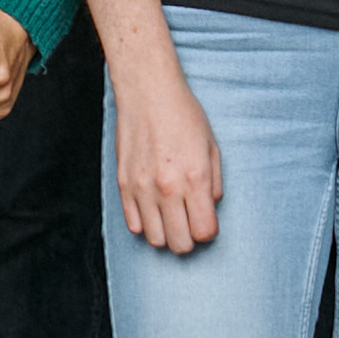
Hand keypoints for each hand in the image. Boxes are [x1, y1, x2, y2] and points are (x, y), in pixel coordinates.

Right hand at [112, 54, 222, 253]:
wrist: (148, 94)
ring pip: (155, 240)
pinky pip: (134, 225)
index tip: (207, 220)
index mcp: (195, 179)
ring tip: (171, 217)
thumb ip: (215, 184)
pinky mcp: (123, 185)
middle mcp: (168, 188)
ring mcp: (142, 189)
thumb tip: (210, 208)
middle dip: (189, 239)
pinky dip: (145, 224)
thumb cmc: (184, 117)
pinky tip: (153, 209)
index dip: (209, 231)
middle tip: (190, 223)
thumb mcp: (212, 148)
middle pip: (180, 243)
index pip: (205, 232)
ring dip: (166, 234)